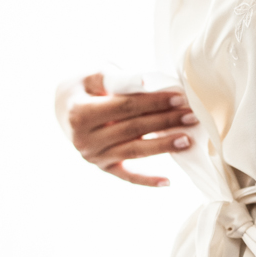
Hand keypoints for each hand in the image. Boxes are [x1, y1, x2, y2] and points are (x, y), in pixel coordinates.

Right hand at [55, 72, 198, 186]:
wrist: (64, 108)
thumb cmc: (85, 87)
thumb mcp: (94, 75)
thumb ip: (118, 79)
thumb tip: (147, 83)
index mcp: (80, 114)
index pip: (125, 107)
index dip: (153, 102)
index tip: (179, 98)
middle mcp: (85, 140)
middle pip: (134, 129)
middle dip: (165, 122)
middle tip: (191, 116)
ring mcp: (94, 156)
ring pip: (135, 151)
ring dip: (163, 146)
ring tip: (188, 140)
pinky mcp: (103, 167)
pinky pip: (127, 176)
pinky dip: (147, 180)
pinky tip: (168, 182)